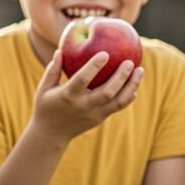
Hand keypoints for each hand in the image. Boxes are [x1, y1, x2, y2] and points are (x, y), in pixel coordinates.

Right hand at [28, 49, 142, 144]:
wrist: (51, 134)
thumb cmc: (45, 106)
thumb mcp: (43, 88)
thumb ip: (53, 70)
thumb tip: (60, 50)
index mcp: (68, 96)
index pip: (83, 79)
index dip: (94, 66)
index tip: (105, 53)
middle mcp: (83, 106)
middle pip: (108, 92)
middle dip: (121, 76)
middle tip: (130, 61)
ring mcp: (94, 114)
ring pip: (118, 101)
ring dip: (131, 85)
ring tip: (140, 70)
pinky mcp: (100, 119)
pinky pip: (118, 107)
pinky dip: (128, 97)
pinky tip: (134, 86)